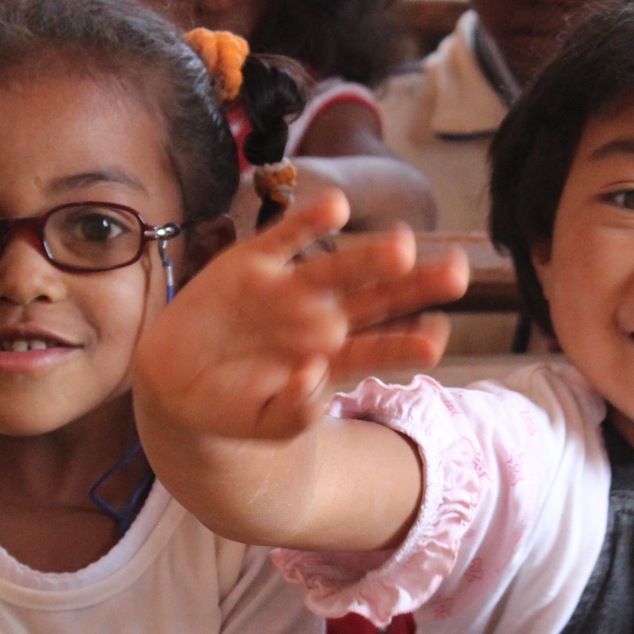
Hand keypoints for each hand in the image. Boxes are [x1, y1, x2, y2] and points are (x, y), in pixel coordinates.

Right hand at [136, 189, 468, 440]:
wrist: (174, 386)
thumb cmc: (230, 409)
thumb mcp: (264, 425)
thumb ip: (294, 412)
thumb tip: (315, 376)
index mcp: (332, 358)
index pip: (380, 347)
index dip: (407, 342)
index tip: (435, 339)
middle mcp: (320, 318)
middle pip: (378, 298)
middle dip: (417, 285)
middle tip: (458, 273)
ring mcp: (288, 288)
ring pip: (339, 266)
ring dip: (370, 255)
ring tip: (404, 247)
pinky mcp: (252, 263)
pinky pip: (284, 238)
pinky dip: (308, 222)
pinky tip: (338, 208)